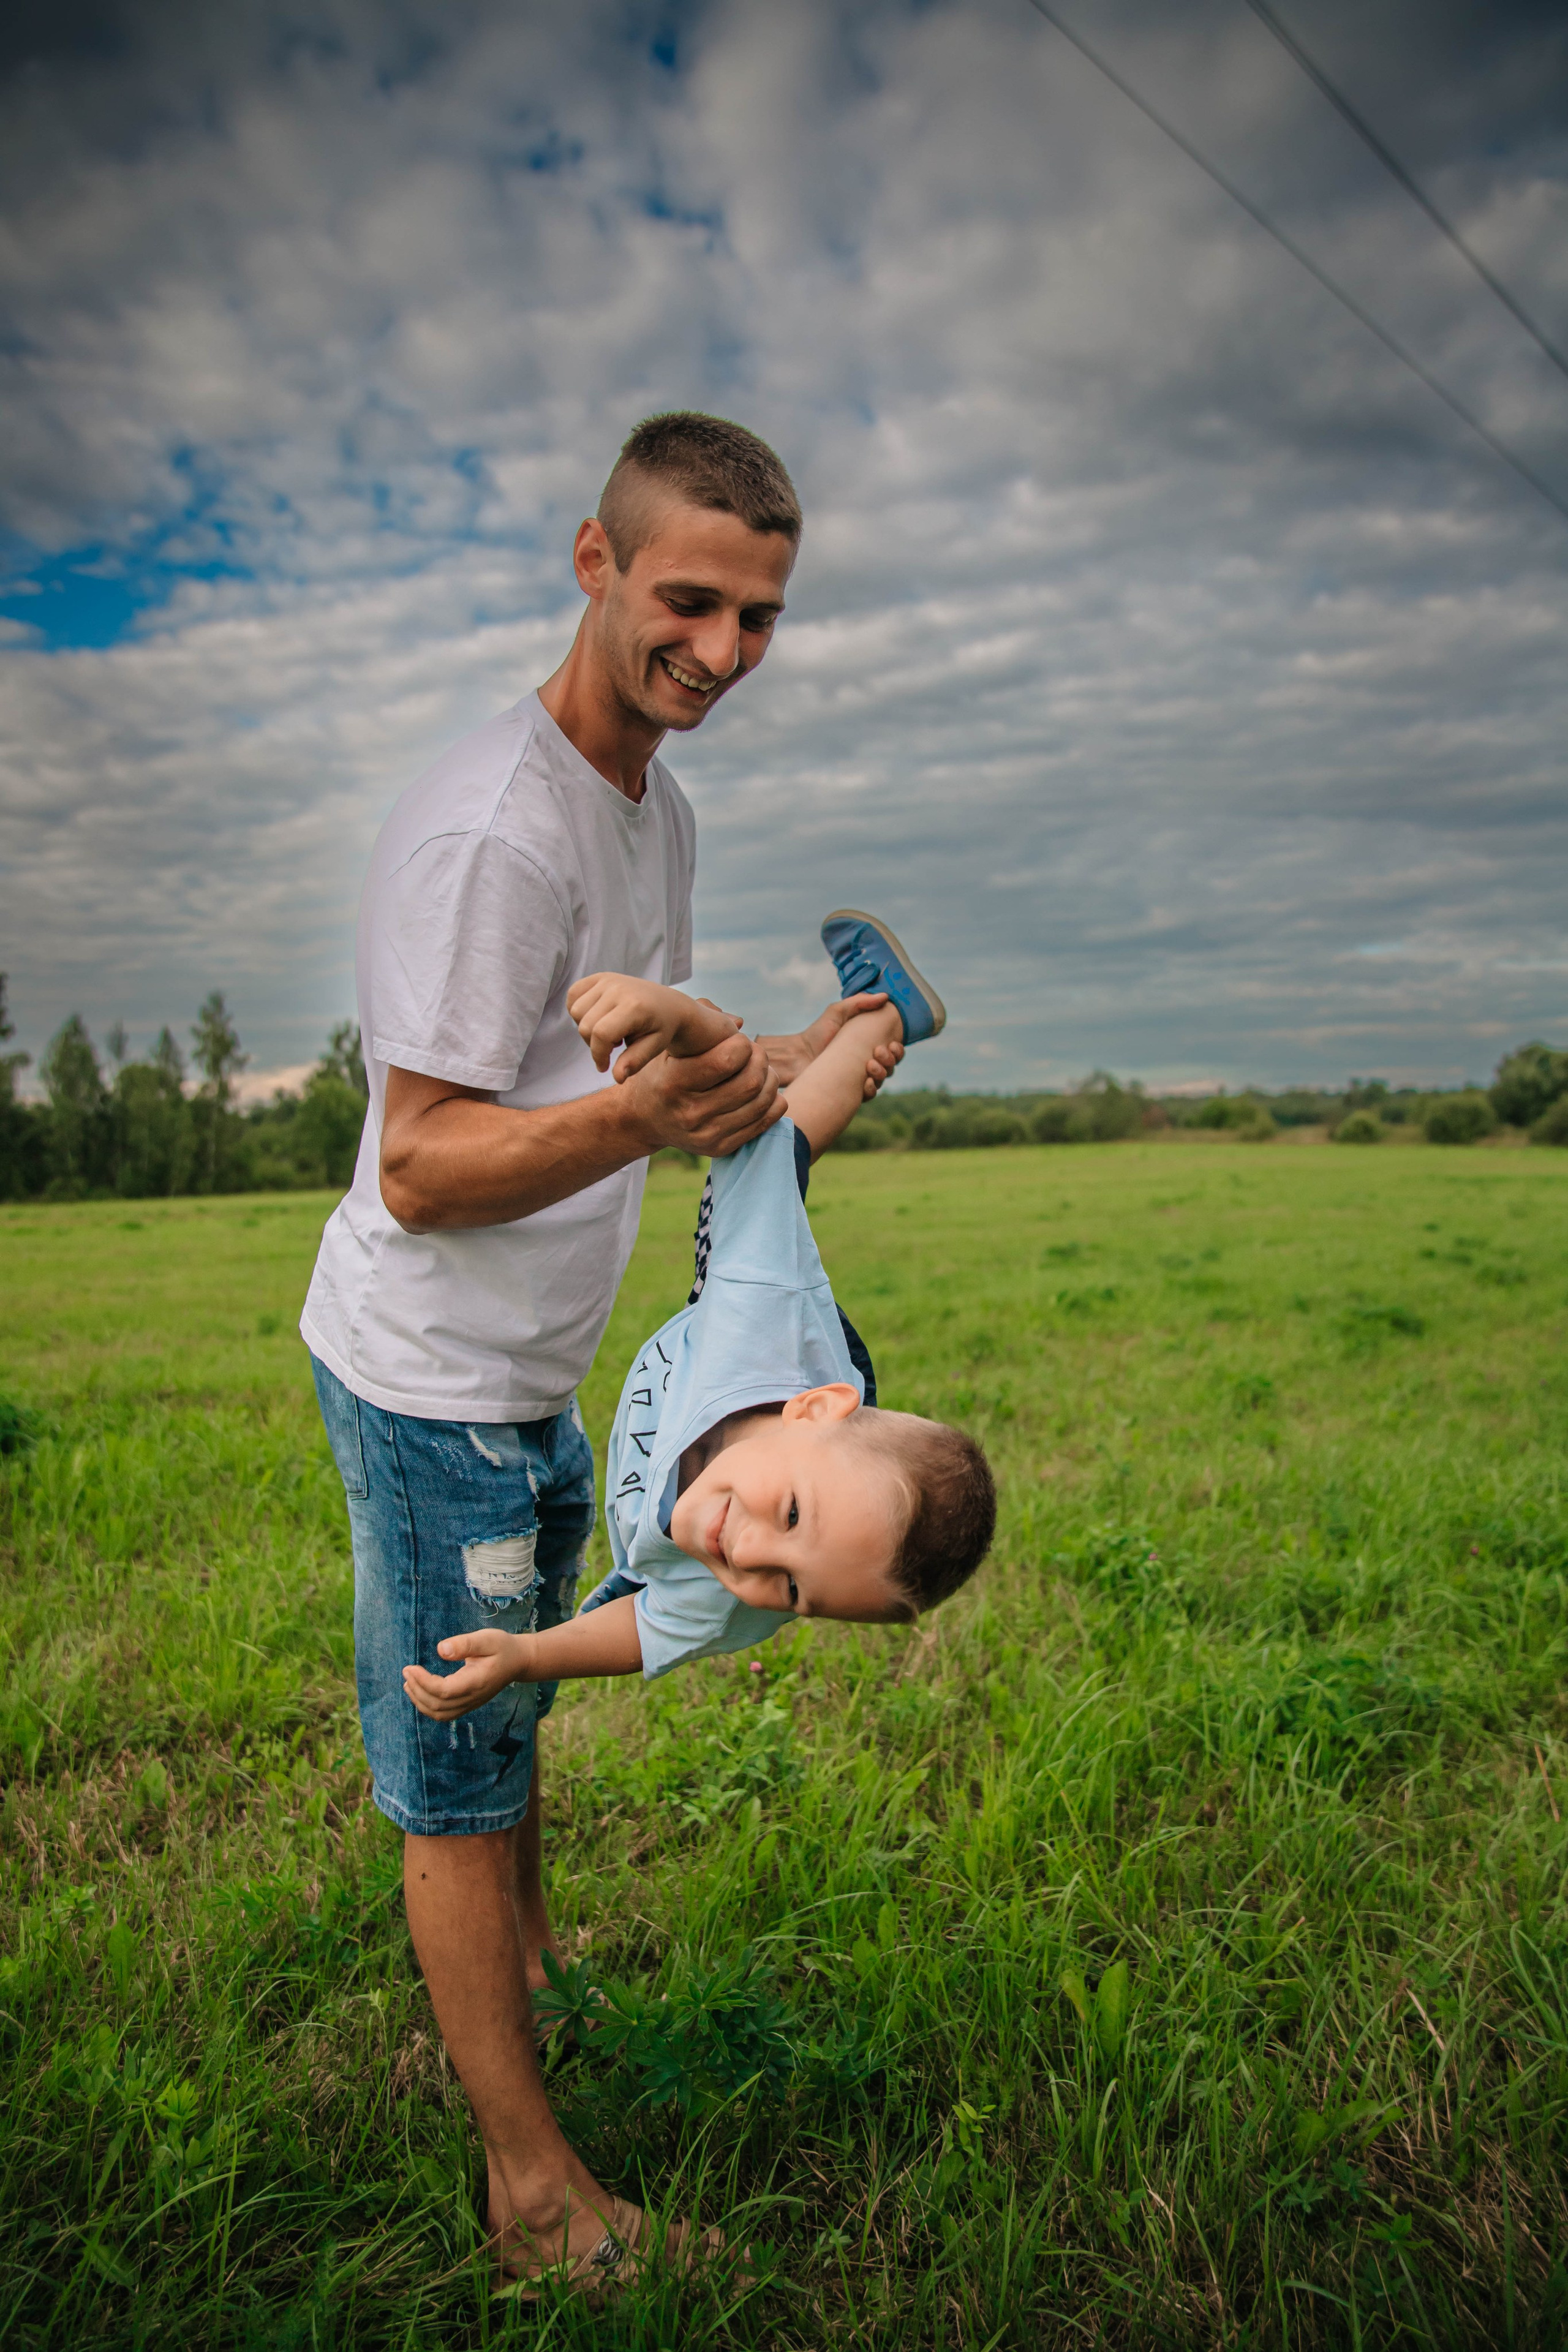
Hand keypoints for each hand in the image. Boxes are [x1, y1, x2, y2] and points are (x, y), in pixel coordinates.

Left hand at [402, 1628, 529, 1720]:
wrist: (518, 1661)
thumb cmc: (502, 1647)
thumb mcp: (486, 1639)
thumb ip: (464, 1644)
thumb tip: (440, 1650)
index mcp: (476, 1682)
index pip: (444, 1691)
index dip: (423, 1682)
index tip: (410, 1667)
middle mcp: (472, 1697)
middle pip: (438, 1705)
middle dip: (417, 1690)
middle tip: (406, 1671)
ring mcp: (471, 1703)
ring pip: (439, 1714)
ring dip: (420, 1701)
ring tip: (408, 1683)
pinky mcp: (468, 1704)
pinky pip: (444, 1714)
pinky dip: (428, 1706)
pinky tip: (420, 1692)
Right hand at [620, 1026, 783, 1156]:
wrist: (642, 1118)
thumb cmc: (659, 1071)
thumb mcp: (666, 1045)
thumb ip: (697, 1023)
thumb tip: (739, 1023)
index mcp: (673, 1083)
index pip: (727, 1060)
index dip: (742, 1044)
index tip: (738, 1040)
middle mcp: (689, 1113)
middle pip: (750, 1082)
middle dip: (760, 1060)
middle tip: (754, 1053)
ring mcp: (705, 1135)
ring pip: (761, 1102)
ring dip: (769, 1079)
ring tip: (759, 1069)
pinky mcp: (719, 1149)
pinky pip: (763, 1123)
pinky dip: (772, 1101)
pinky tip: (763, 1089)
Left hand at [758, 996, 903, 1098]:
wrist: (797, 1056)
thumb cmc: (816, 1033)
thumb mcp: (837, 1012)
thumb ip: (860, 1002)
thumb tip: (886, 997)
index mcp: (868, 1046)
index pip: (893, 1051)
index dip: (897, 1049)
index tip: (891, 1043)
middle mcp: (867, 1063)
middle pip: (891, 1066)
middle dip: (891, 1060)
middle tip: (878, 1052)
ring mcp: (859, 1079)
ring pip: (882, 1080)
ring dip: (882, 1073)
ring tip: (869, 1065)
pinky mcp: (850, 1092)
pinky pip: (869, 1095)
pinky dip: (872, 1090)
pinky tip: (866, 1083)